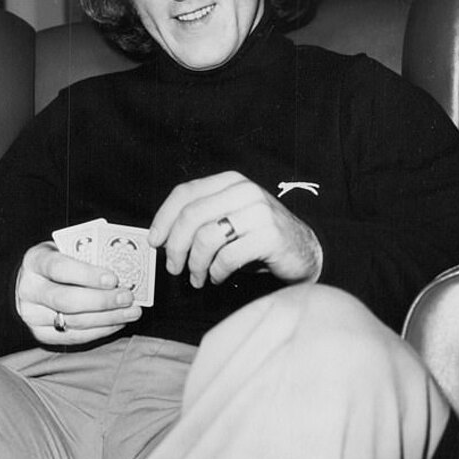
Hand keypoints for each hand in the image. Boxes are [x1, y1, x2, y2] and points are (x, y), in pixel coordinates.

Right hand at [15, 241, 141, 344]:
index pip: (58, 267)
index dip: (87, 274)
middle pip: (65, 300)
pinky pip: (75, 337)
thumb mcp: (66, 248)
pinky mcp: (41, 334)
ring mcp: (32, 315)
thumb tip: (122, 266)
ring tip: (132, 311)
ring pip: (73, 321)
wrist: (32, 281)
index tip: (113, 278)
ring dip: (107, 318)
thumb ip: (87, 254)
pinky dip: (101, 330)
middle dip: (101, 301)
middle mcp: (29, 289)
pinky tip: (119, 321)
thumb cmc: (59, 260)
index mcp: (34, 260)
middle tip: (127, 297)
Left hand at [150, 171, 322, 288]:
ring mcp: (259, 211)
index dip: (163, 218)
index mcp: (230, 181)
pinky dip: (216, 272)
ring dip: (195, 264)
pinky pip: (228, 257)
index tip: (155, 241)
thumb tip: (162, 237)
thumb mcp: (229, 217)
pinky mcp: (270, 236)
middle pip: (191, 216)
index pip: (185, 192)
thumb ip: (201, 218)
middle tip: (173, 268)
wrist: (304, 251)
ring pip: (206, 238)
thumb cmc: (258, 237)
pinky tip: (218, 277)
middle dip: (175, 247)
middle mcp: (244, 191)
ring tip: (198, 277)